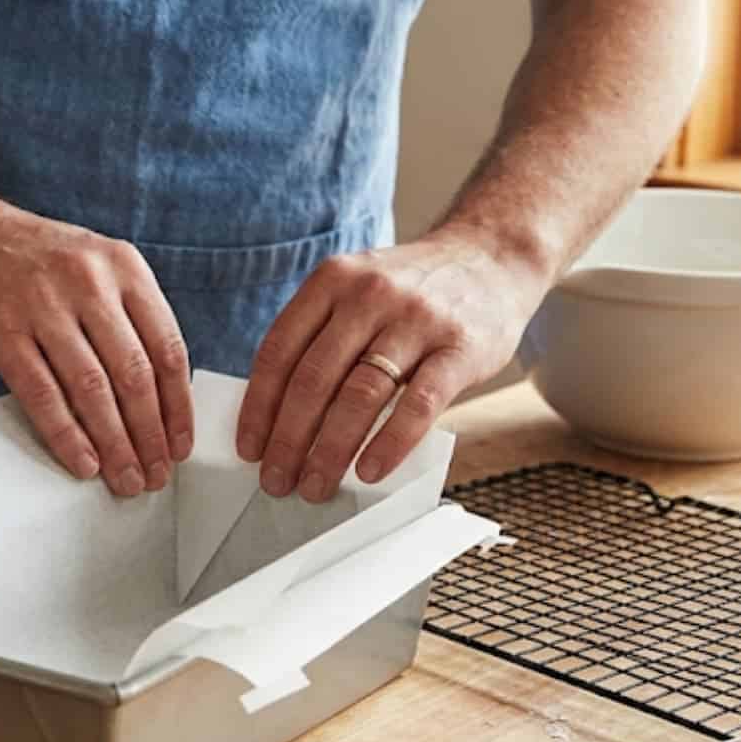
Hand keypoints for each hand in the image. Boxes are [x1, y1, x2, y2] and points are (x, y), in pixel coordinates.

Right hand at [0, 200, 192, 496]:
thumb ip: (123, 317)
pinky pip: (43, 395)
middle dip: (149, 436)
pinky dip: (67, 435)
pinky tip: (83, 461)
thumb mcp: (91, 266)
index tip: (179, 444)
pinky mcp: (3, 332)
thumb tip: (153, 395)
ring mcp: (43, 307)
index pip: (168, 348)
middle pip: (135, 375)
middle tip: (155, 473)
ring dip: (115, 444)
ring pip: (94, 390)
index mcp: (123, 266)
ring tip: (124, 477)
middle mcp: (88, 282)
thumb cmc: (27, 260)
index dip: (178, 407)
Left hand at [235, 228, 549, 501]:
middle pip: (313, 379)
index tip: (248, 449)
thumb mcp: (357, 291)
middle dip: (288, 440)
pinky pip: (417, 405)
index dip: (258, 407)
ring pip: (359, 395)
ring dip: (330, 450)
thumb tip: (277, 415)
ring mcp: (416, 320)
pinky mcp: (460, 348)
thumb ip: (321, 337)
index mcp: (332, 281)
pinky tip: (369, 470)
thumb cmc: (413, 290)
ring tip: (314, 485)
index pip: (279, 352)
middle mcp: (369, 295)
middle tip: (276, 480)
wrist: (492, 257)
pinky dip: (389, 443)